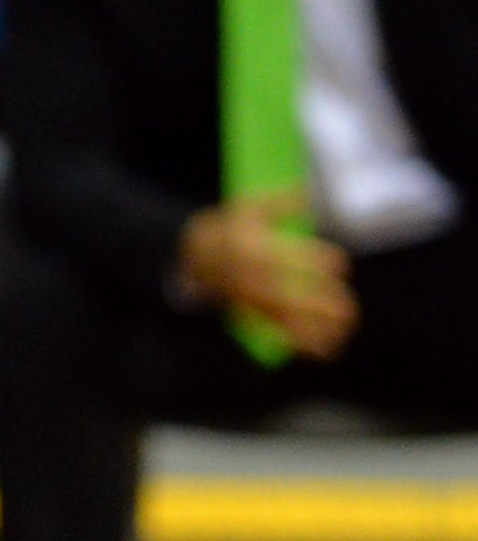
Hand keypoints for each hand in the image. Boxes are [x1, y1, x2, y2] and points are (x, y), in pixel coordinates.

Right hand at [179, 193, 355, 359]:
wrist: (194, 257)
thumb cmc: (229, 229)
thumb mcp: (247, 207)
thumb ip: (279, 202)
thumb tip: (308, 194)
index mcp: (255, 247)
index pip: (296, 258)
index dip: (323, 262)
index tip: (338, 265)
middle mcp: (254, 275)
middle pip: (297, 293)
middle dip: (327, 300)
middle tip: (346, 302)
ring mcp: (252, 298)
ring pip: (292, 318)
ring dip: (321, 326)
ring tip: (344, 324)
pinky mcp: (251, 314)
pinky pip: (281, 334)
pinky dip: (305, 344)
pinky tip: (328, 347)